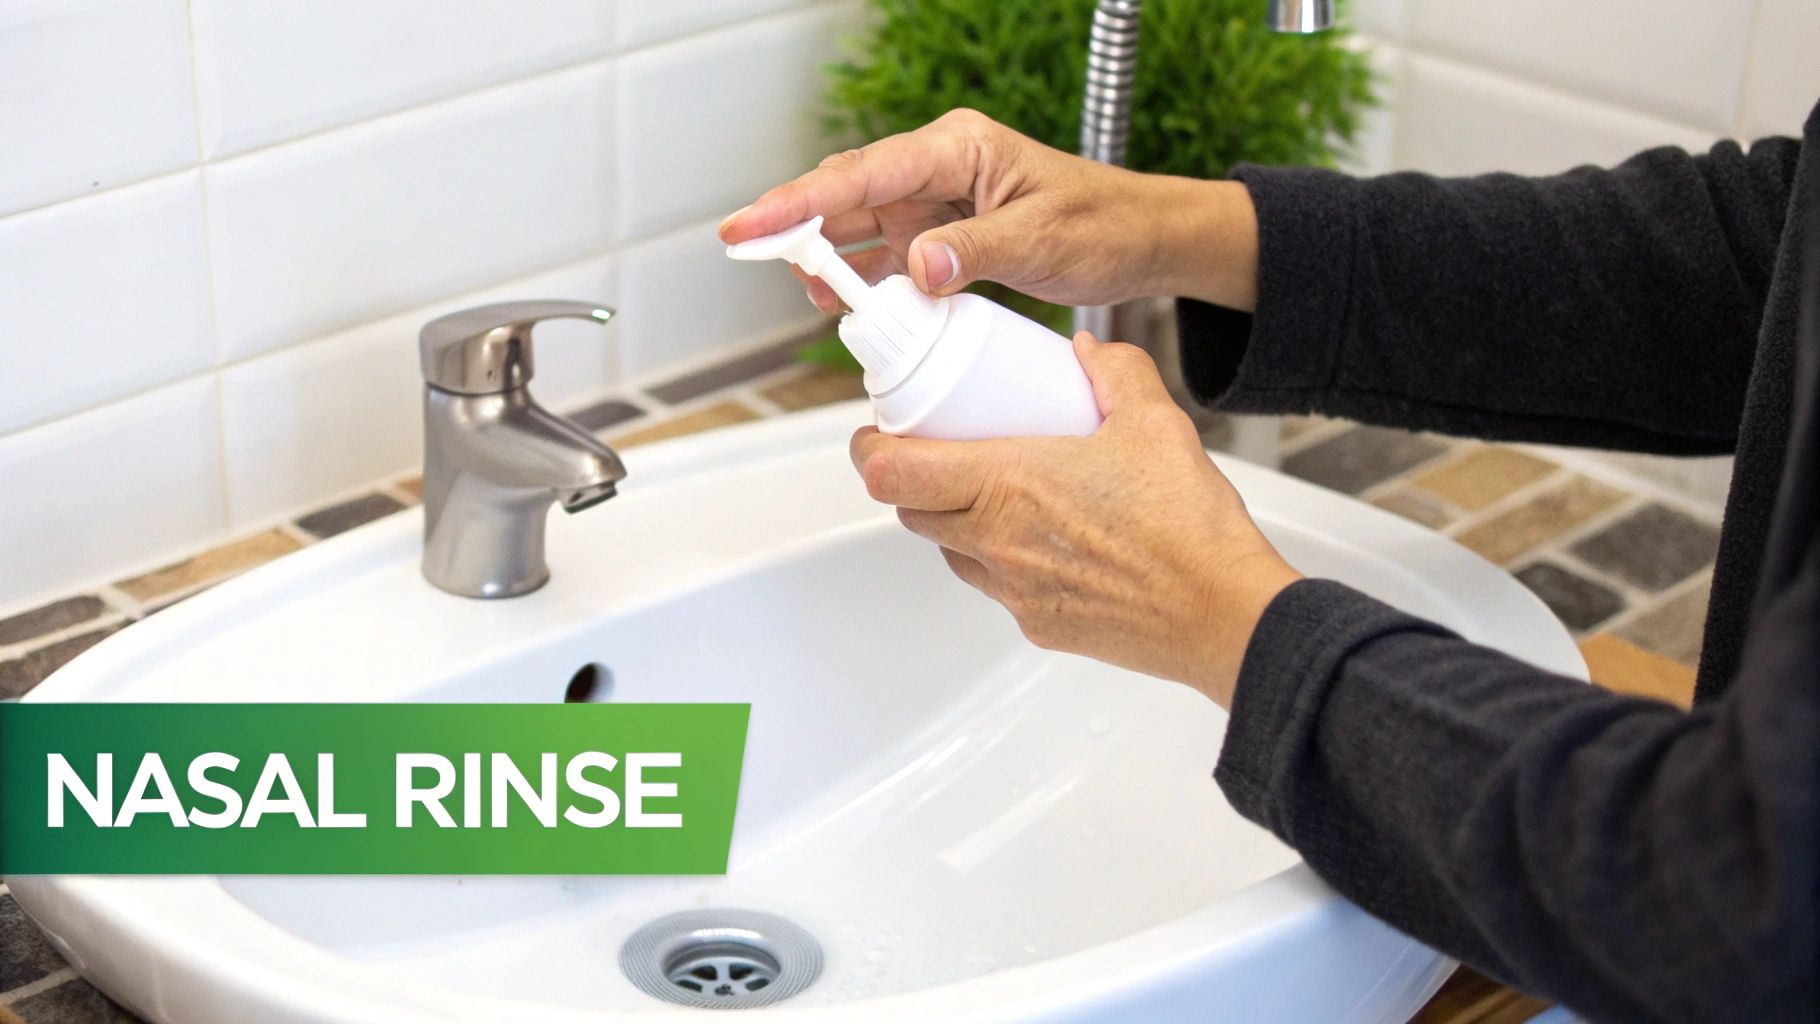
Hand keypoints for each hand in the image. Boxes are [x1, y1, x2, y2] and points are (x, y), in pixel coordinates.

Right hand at [719, 108, 1259, 313]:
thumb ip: (975, 252)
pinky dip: (860, 278)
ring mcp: (936, 204)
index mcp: (958, 148)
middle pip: (847, 192)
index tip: (755, 225)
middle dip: (793, 222)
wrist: (1142, 242)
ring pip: (858, 224)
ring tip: (796, 286)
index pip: (863, 171)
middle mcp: (938, 169)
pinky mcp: (941, 238)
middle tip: (744, 250)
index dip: (800, 200)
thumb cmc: (1105, 224)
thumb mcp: (1043, 240)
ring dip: (823, 255)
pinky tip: (838, 299)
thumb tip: (917, 269)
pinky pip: (886, 256)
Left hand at [848, 333, 1300, 705]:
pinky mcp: (1038, 625)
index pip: (893, 473)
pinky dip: (998, 559)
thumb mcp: (1155, 421)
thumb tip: (1089, 352)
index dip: (869, 451)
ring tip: (991, 493)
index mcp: (1008, 485)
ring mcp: (1014, 591)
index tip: (875, 433)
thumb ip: (1115, 372)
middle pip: (910, 512)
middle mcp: (997, 543)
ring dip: (952, 521)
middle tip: (932, 452)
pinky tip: (1041, 538)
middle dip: (909, 481)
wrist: (1223, 613)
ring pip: (950, 552)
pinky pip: (995, 587)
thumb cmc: (1189, 527)